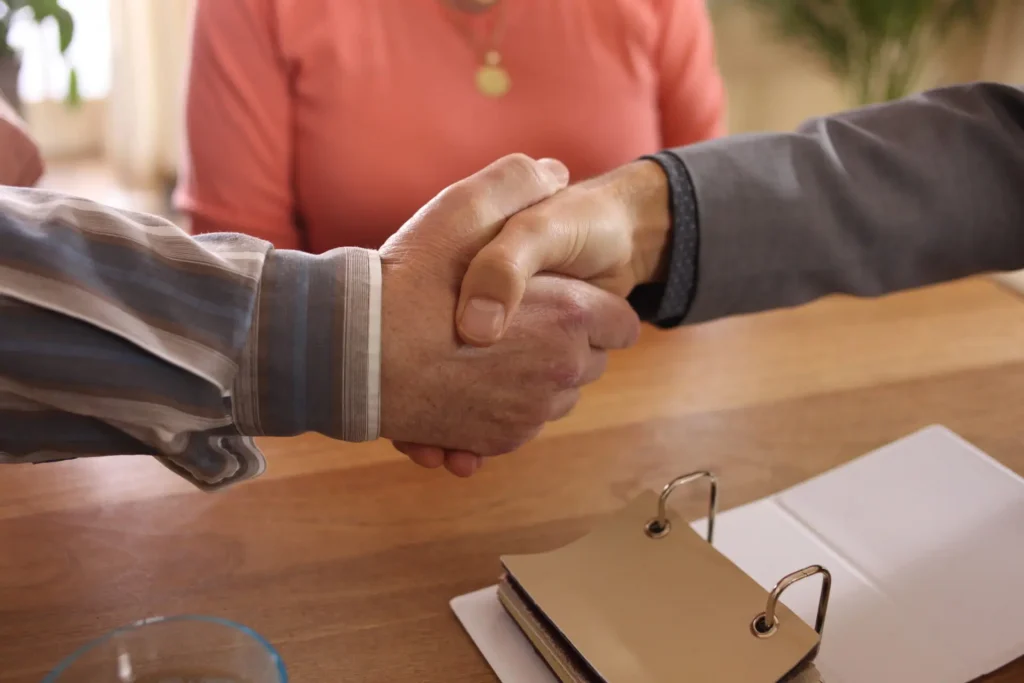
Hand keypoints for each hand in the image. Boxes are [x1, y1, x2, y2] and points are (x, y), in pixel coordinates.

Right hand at [379, 155, 640, 475]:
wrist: (352, 354)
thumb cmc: (409, 280)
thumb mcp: (463, 208)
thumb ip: (517, 183)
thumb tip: (555, 173)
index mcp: (571, 316)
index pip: (622, 324)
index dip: (593, 307)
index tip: (561, 299)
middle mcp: (561, 372)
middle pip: (590, 362)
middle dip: (566, 343)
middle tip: (517, 321)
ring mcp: (531, 414)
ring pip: (556, 396)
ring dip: (535, 376)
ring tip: (487, 350)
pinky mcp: (499, 442)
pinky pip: (522, 425)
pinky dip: (505, 407)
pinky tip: (470, 381)